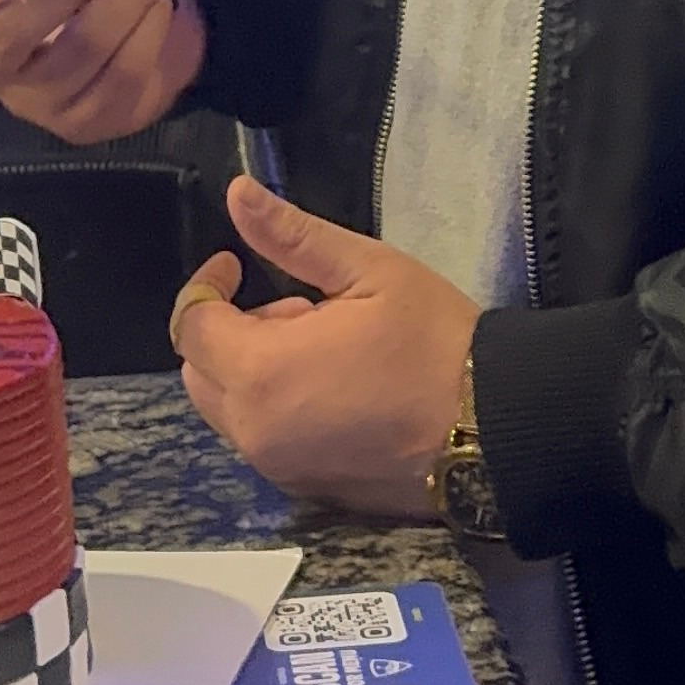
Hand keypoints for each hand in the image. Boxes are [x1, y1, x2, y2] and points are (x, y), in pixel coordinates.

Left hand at [172, 179, 478, 520]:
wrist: (494, 429)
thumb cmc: (434, 341)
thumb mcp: (369, 271)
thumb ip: (292, 236)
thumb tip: (236, 194)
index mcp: (262, 373)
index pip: (190, 326)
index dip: (206, 285)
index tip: (237, 264)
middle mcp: (255, 431)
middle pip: (200, 373)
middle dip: (230, 332)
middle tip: (299, 308)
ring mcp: (280, 468)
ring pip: (229, 410)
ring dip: (254, 370)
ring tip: (325, 345)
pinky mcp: (307, 490)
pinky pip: (265, 441)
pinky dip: (277, 408)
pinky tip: (336, 387)